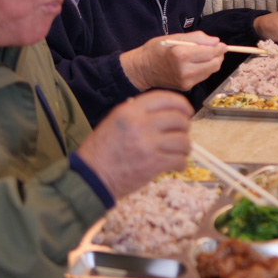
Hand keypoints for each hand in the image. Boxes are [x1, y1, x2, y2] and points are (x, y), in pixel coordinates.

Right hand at [77, 90, 192, 197]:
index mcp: (130, 110)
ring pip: (183, 140)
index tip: (186, 112)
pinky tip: (175, 165)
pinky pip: (179, 159)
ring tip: (178, 152)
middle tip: (180, 135)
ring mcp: (149, 144)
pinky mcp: (154, 164)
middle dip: (184, 128)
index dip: (181, 105)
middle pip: (178, 119)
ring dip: (184, 147)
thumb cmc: (101, 151)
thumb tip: (163, 111)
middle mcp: (141, 123)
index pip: (166, 98)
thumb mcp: (114, 121)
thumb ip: (136, 113)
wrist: (92, 178)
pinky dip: (181, 163)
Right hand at [119, 31, 225, 91]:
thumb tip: (215, 41)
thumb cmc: (156, 50)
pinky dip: (204, 69)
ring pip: (210, 71)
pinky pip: (203, 77)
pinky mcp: (186, 87)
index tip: (221, 44)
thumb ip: (197, 38)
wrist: (142, 69)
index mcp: (181, 54)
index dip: (219, 48)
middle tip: (217, 49)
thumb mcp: (174, 37)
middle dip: (218, 56)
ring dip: (212, 62)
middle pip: (214, 64)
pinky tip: (197, 63)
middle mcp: (185, 69)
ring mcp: (186, 81)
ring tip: (206, 55)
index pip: (210, 52)